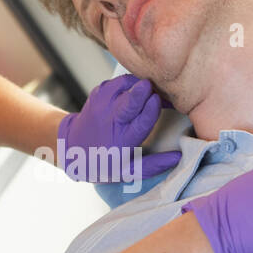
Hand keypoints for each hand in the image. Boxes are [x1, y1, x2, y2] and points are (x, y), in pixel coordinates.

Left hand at [58, 74, 180, 181]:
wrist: (72, 148)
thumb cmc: (104, 161)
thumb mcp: (128, 171)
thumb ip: (155, 164)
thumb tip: (180, 158)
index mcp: (122, 142)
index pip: (140, 123)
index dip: (151, 110)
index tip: (160, 101)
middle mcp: (111, 122)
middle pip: (130, 101)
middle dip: (144, 91)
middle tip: (156, 88)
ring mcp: (102, 105)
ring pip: (124, 85)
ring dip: (139, 84)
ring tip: (149, 90)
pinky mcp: (98, 93)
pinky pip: (117, 81)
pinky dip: (129, 81)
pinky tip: (136, 88)